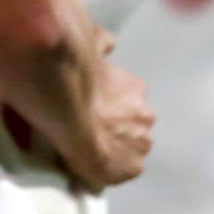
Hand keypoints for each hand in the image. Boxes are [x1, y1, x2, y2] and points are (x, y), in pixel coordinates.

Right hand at [66, 55, 153, 191]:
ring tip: (86, 146)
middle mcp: (145, 116)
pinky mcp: (130, 169)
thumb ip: (101, 44)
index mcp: (135, 88)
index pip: (127, 97)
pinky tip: (88, 166)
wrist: (69, 109)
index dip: (110, 102)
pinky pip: (118, 170)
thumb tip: (109, 43)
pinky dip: (107, 169)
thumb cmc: (74, 75)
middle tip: (88, 124)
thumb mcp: (88, 44)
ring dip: (112, 145)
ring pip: (128, 146)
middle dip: (114, 124)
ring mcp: (141, 144)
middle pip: (131, 123)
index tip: (93, 103)